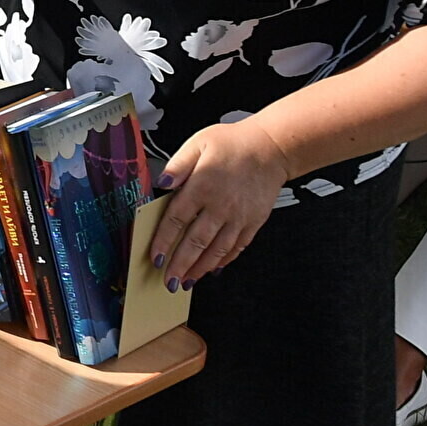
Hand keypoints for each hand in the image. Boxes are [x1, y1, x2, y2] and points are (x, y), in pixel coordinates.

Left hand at [148, 118, 289, 286]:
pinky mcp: (253, 222)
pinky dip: (223, 260)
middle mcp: (220, 205)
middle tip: (169, 282)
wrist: (272, 148)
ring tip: (187, 281)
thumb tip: (161, 182)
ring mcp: (239, 217)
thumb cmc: (234, 144)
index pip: (177, 219)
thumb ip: (178, 165)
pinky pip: (236, 247)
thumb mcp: (199, 144)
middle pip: (196, 242)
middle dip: (180, 265)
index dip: (163, 241)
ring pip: (217, 250)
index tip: (155, 258)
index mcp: (202, 186)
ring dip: (200, 268)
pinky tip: (212, 269)